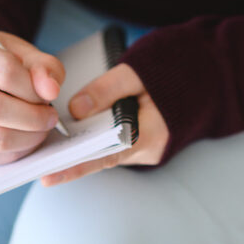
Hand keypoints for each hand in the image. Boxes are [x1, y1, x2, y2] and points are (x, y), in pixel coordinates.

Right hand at [0, 31, 64, 164]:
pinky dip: (17, 150)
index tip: (49, 93)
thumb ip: (42, 66)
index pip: (2, 70)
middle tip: (50, 115)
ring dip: (28, 137)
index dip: (32, 86)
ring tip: (41, 127)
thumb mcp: (19, 52)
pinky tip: (26, 137)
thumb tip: (51, 90)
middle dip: (32, 116)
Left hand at [40, 63, 168, 185]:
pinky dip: (95, 139)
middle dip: (73, 158)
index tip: (51, 172)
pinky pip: (115, 144)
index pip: (106, 155)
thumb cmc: (171, 72)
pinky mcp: (143, 141)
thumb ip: (106, 89)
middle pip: (103, 156)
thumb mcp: (137, 72)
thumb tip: (75, 109)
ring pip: (107, 150)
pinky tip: (76, 134)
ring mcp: (147, 147)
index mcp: (151, 133)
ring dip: (82, 148)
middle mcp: (149, 148)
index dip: (77, 164)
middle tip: (42, 163)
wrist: (202, 74)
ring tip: (51, 148)